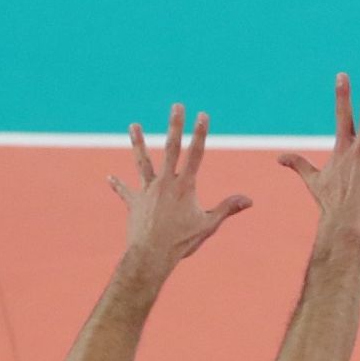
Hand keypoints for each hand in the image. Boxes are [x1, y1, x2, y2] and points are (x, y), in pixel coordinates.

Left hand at [109, 105, 250, 265]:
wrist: (151, 254)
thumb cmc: (182, 242)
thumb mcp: (209, 225)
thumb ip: (228, 208)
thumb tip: (249, 200)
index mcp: (185, 186)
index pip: (196, 154)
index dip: (200, 133)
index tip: (202, 115)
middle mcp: (166, 183)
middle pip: (171, 148)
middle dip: (175, 125)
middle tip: (177, 106)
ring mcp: (147, 190)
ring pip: (142, 161)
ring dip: (138, 142)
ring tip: (134, 125)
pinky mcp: (134, 202)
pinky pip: (125, 192)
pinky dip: (118, 185)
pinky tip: (110, 178)